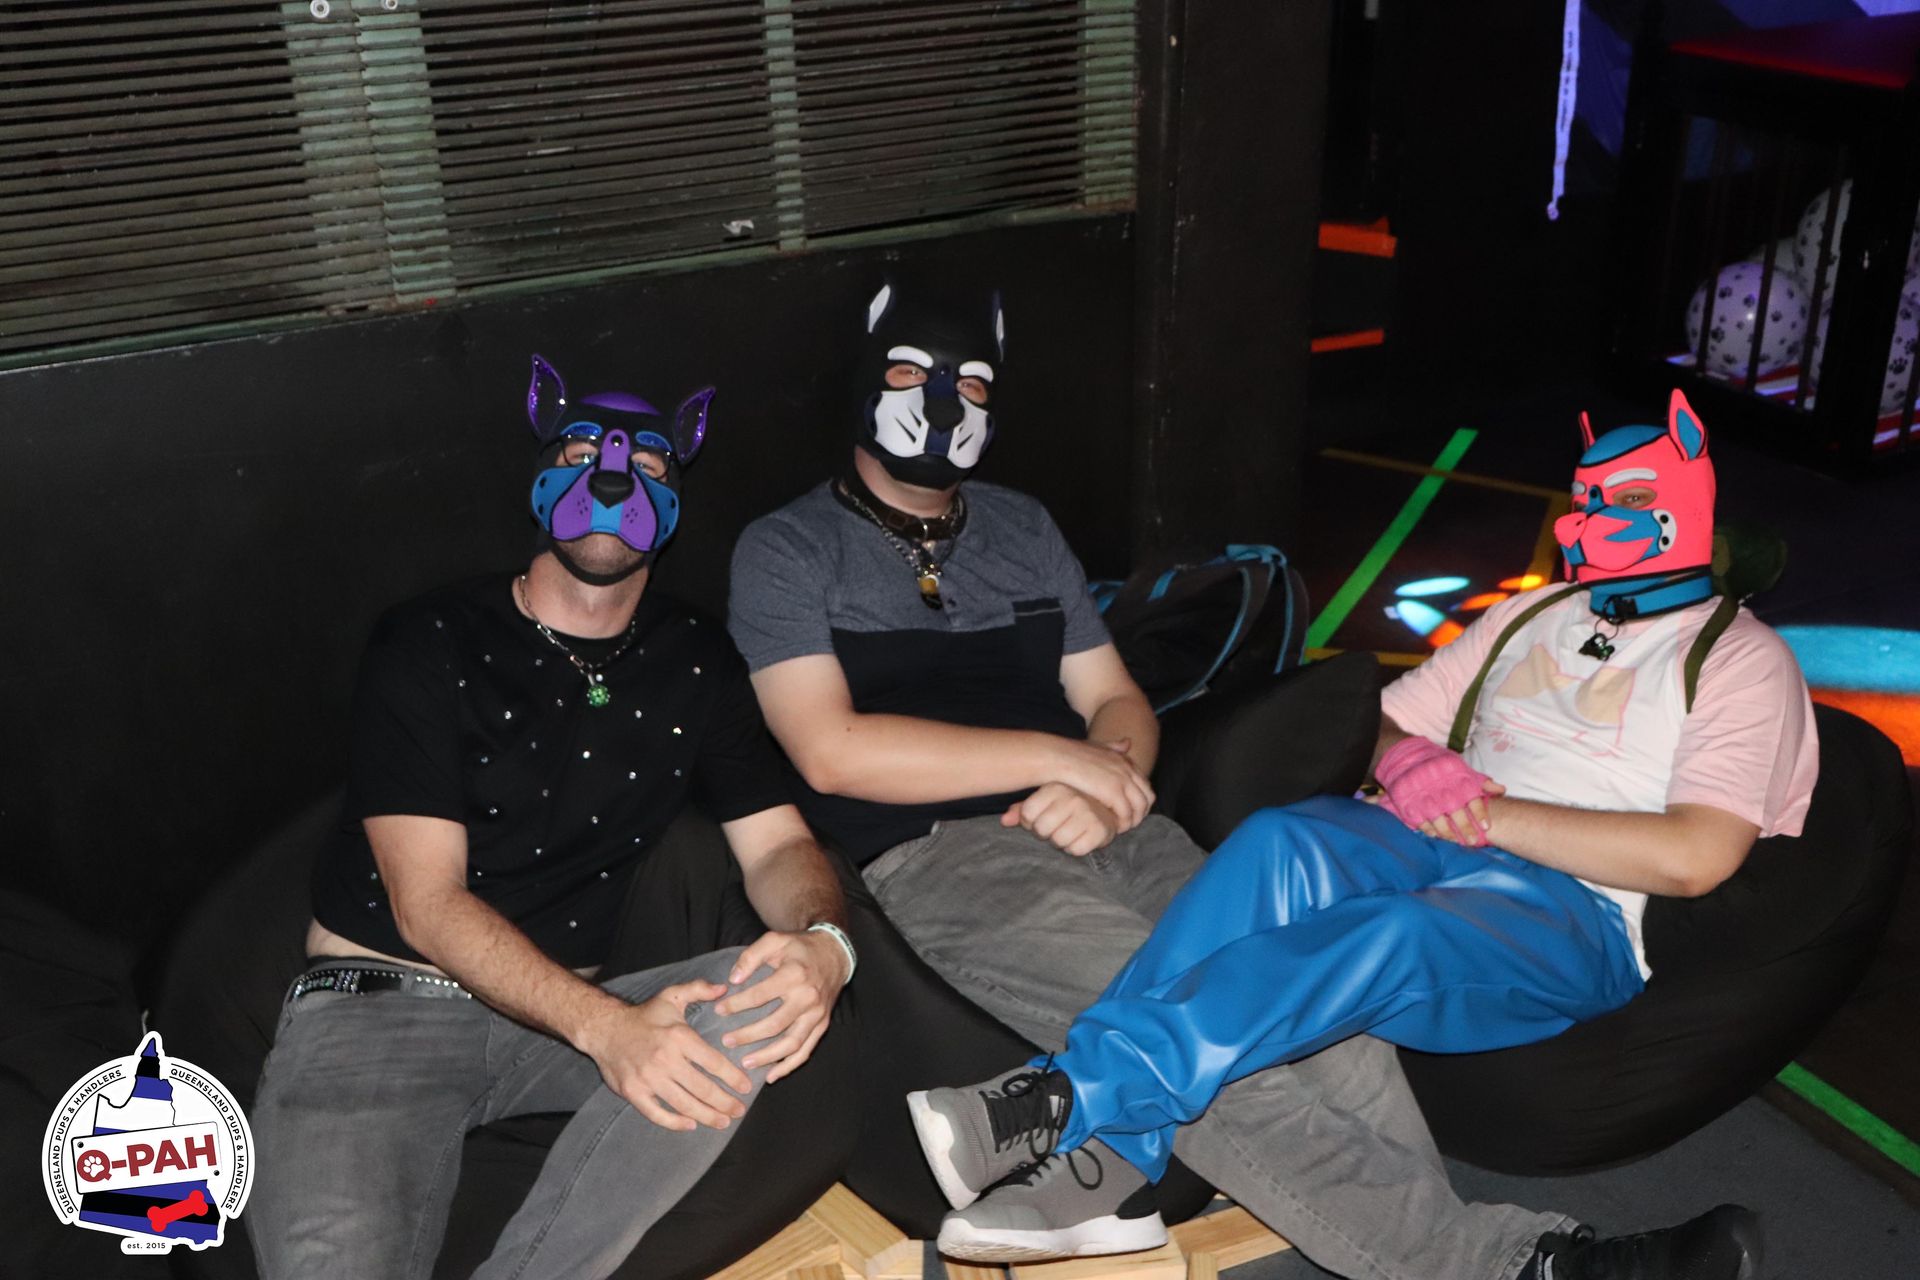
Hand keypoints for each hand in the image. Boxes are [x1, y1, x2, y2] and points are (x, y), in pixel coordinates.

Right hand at [578, 980, 752, 1131]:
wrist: (604, 1028)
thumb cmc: (644, 1015)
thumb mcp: (671, 995)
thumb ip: (699, 989)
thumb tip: (724, 987)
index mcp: (679, 1037)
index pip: (714, 1062)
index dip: (733, 1078)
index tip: (746, 1088)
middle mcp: (665, 1059)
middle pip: (702, 1088)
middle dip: (724, 1102)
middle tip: (739, 1111)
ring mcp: (648, 1078)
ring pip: (684, 1104)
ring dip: (706, 1116)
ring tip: (722, 1122)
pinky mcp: (633, 1092)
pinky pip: (657, 1113)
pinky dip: (675, 1123)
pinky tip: (690, 1125)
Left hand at [714, 930, 845, 1083]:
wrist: (834, 953)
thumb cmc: (799, 947)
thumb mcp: (774, 940)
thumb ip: (751, 957)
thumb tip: (733, 980)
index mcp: (794, 975)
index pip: (760, 995)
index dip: (737, 1004)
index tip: (719, 1010)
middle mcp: (807, 997)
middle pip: (774, 1024)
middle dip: (747, 1036)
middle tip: (727, 1041)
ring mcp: (817, 1014)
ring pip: (791, 1043)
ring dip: (767, 1057)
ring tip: (745, 1063)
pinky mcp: (822, 1025)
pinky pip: (806, 1051)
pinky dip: (789, 1066)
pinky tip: (771, 1075)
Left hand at [1001, 782, 1120, 855]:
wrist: (1107, 810)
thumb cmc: (1068, 806)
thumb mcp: (1045, 802)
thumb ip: (1022, 810)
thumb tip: (1004, 821)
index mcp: (1055, 787)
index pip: (1027, 814)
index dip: (1031, 822)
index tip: (1043, 817)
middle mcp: (1072, 798)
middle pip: (1041, 829)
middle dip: (1047, 833)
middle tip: (1058, 826)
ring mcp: (1088, 813)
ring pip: (1058, 841)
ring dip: (1062, 842)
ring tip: (1070, 831)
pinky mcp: (1099, 829)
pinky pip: (1076, 850)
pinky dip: (1076, 848)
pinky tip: (1082, 837)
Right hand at [1047, 737, 1153, 830]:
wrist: (1056, 757)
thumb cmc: (1070, 753)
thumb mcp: (1097, 746)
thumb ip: (1114, 746)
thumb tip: (1128, 742)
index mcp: (1125, 760)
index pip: (1145, 784)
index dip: (1140, 799)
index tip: (1129, 810)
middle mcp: (1127, 769)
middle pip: (1147, 797)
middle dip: (1141, 812)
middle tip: (1127, 822)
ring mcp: (1122, 781)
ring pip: (1140, 808)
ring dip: (1132, 821)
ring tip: (1120, 828)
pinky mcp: (1113, 793)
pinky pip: (1127, 815)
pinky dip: (1122, 824)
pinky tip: (1112, 828)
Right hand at [1374, 737, 1501, 843]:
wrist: (1404, 756)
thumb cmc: (1438, 766)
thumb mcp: (1459, 767)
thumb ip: (1479, 781)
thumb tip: (1501, 791)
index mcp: (1452, 771)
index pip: (1469, 792)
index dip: (1479, 811)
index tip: (1485, 826)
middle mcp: (1436, 781)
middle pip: (1453, 807)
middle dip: (1465, 826)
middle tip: (1473, 840)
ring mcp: (1419, 791)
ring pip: (1435, 816)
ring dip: (1447, 831)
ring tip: (1456, 840)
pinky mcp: (1405, 800)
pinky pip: (1418, 818)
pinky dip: (1428, 829)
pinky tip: (1436, 835)